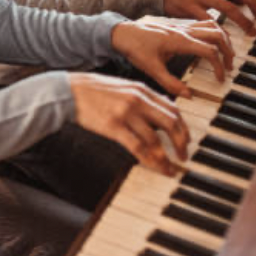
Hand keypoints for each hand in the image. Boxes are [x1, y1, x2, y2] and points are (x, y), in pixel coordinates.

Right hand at [70, 73, 188, 174]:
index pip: (172, 109)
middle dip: (181, 142)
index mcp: (142, 89)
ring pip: (155, 139)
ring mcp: (126, 113)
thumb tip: (161, 113)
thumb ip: (142, 98)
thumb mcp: (123, 87)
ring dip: (166, 157)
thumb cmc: (94, 90)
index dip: (183, 127)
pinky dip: (151, 160)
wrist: (69, 91)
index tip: (186, 139)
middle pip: (170, 123)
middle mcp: (137, 100)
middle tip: (184, 156)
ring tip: (170, 167)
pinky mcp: (113, 127)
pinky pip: (138, 147)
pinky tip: (156, 167)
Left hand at [111, 19, 233, 96]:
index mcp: (180, 41)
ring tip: (226, 55)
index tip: (220, 79)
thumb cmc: (135, 49)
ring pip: (214, 26)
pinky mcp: (180, 26)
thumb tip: (189, 95)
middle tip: (229, 67)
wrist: (123, 33)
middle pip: (218, 35)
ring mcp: (183, 26)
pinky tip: (213, 44)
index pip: (210, 51)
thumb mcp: (151, 69)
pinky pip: (204, 24)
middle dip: (228, 51)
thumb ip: (171, 83)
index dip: (219, 66)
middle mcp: (184, 31)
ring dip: (224, 40)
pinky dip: (215, 32)